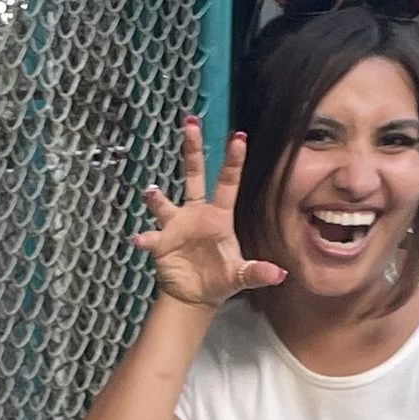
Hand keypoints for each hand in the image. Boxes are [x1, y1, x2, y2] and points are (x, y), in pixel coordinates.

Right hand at [131, 117, 286, 312]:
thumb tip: (280, 274)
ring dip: (156, 198)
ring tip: (151, 192)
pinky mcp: (160, 242)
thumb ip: (257, 272)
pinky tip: (138, 239)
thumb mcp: (240, 275)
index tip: (238, 136)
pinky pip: (150, 238)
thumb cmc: (220, 278)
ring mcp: (176, 225)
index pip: (228, 182)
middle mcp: (196, 213)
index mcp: (219, 215)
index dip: (233, 160)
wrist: (195, 296)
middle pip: (194, 175)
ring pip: (164, 203)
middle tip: (190, 123)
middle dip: (192, 150)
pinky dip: (144, 239)